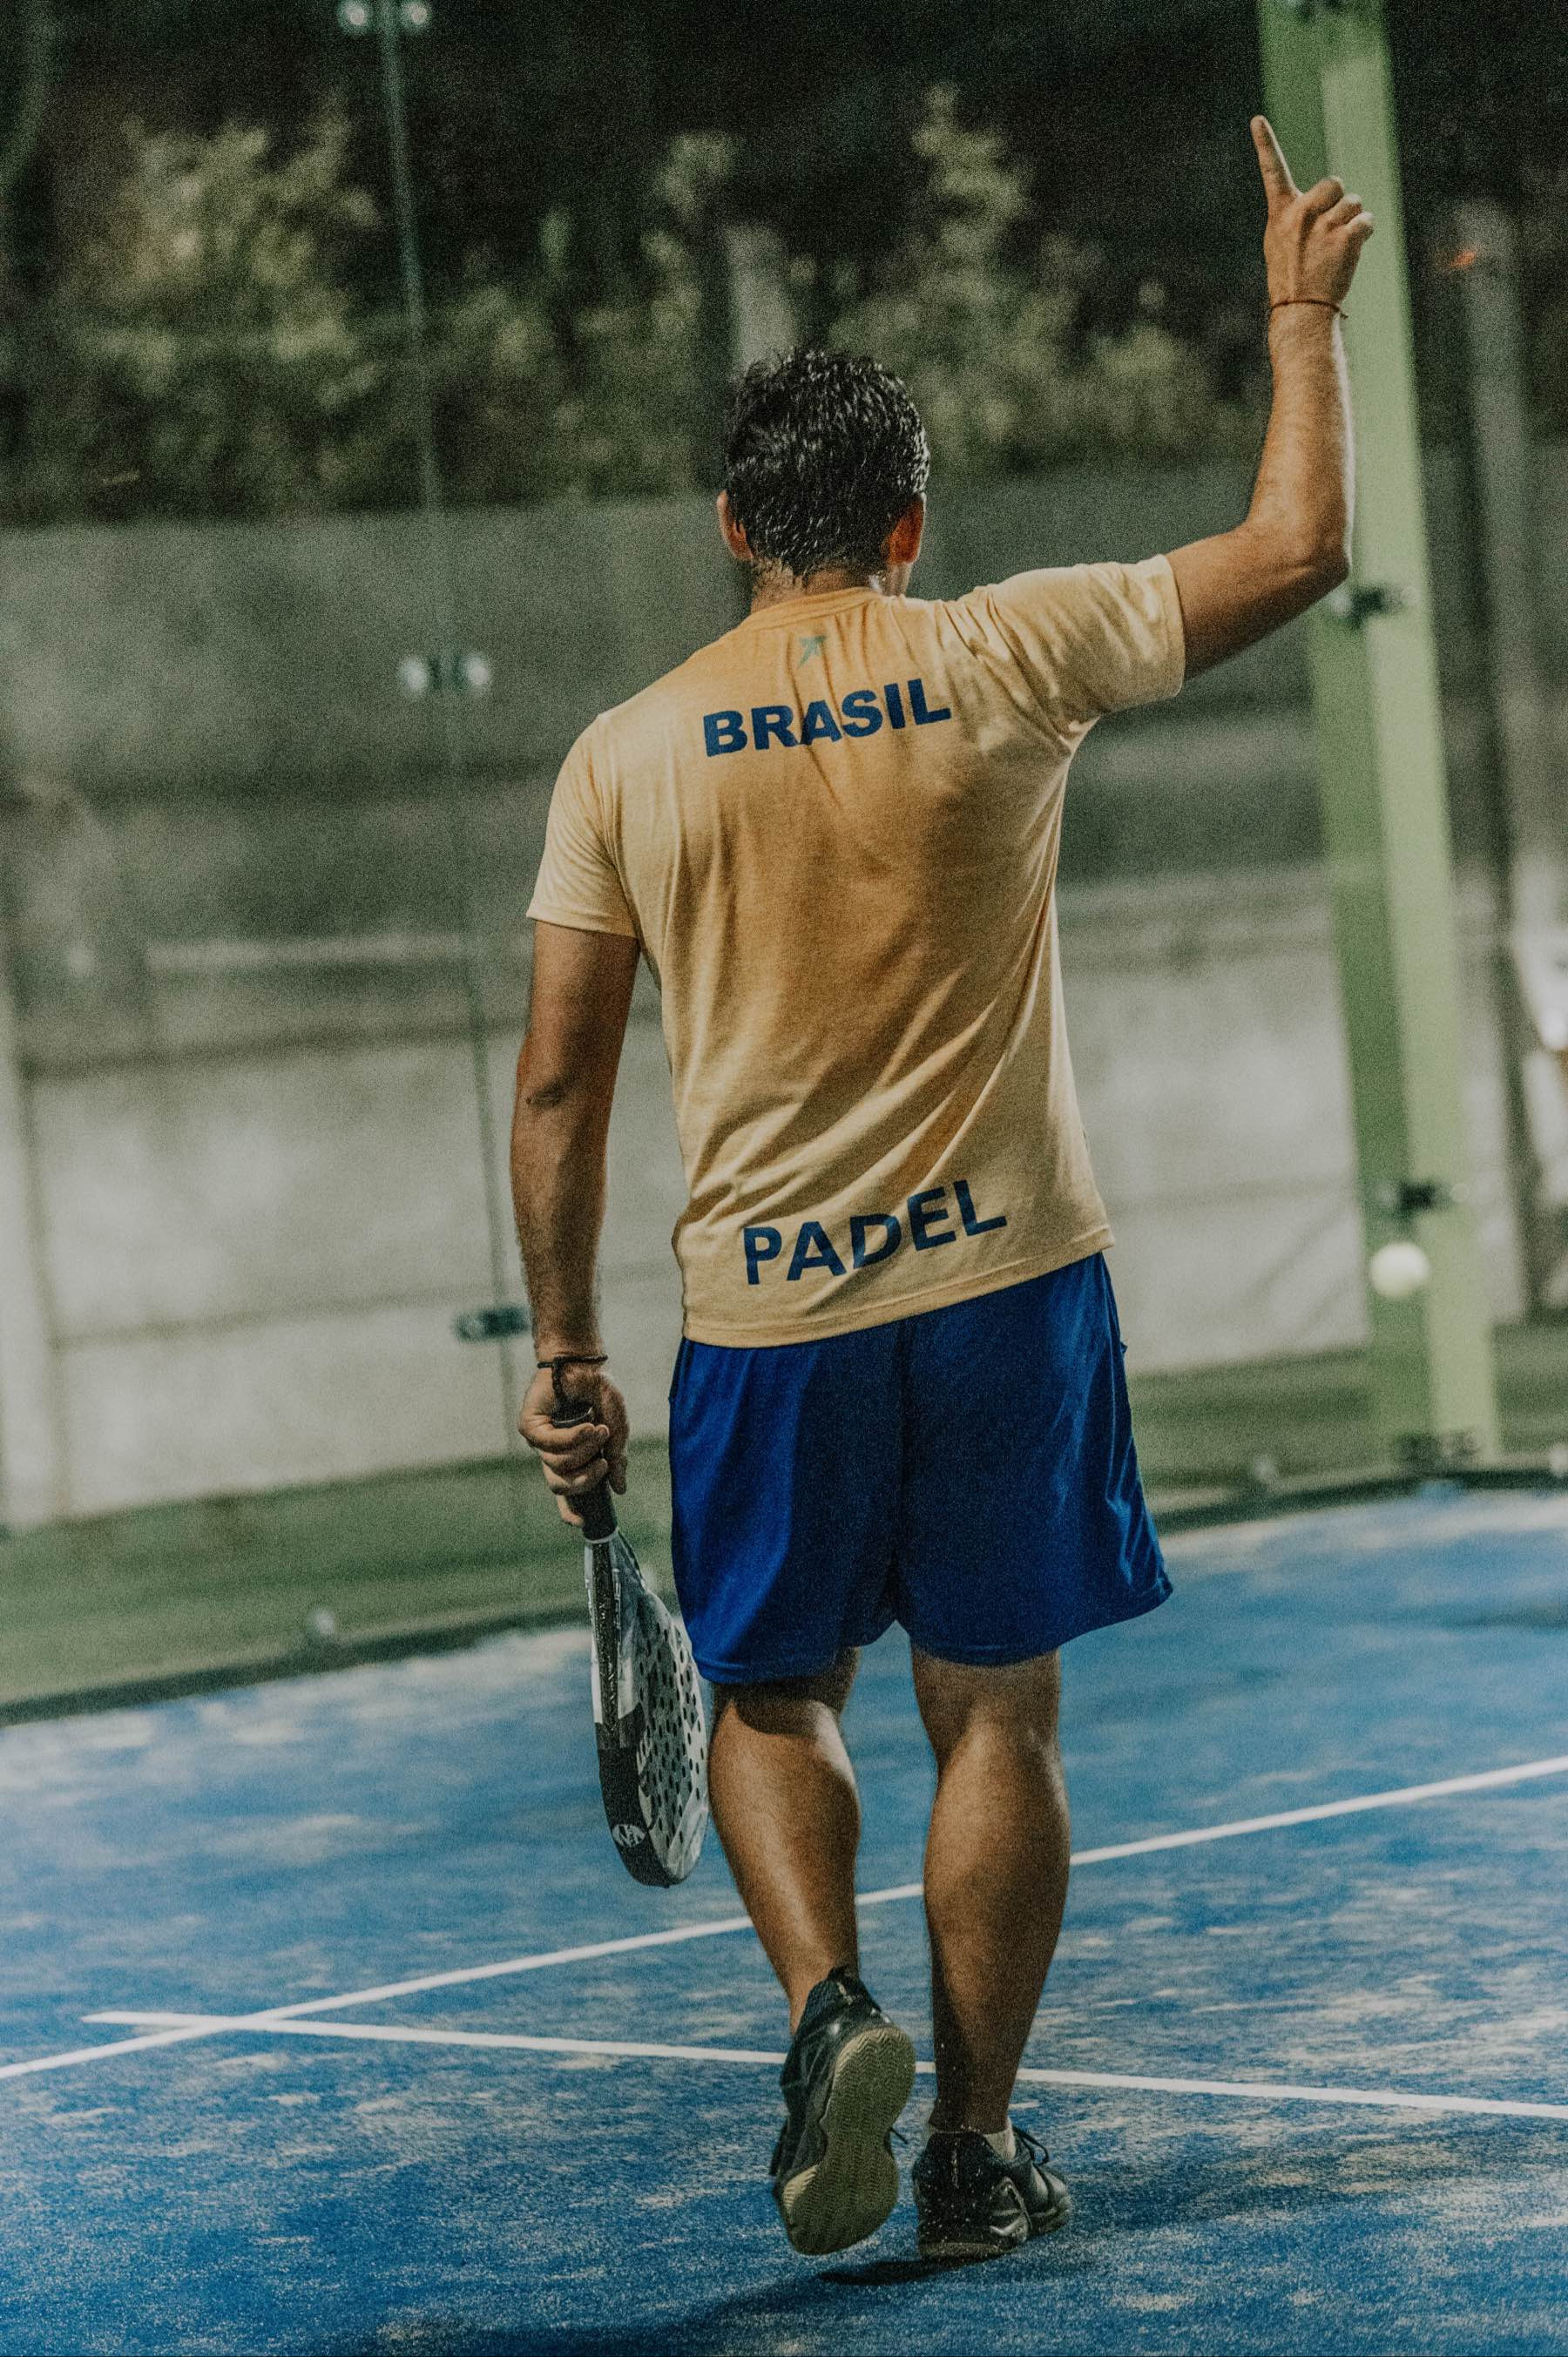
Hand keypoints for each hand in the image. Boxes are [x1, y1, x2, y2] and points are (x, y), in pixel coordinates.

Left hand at [517, 1362, 629, 1525]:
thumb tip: (621, 1489)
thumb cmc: (598, 1390)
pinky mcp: (529, 1426)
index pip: (566, 1490)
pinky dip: (574, 1438)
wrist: (584, 1361)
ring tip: (599, 1429)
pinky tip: (588, 1425)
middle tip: (604, 1464)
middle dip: (585, 1481)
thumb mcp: (616, 1427)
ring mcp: (539, 1440)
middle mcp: (551, 1451)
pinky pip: (551, 1445)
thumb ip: (617, 1457)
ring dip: (585, 1450)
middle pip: (559, 1486)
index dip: (571, 1509)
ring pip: (558, 1466)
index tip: (582, 1522)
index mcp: (570, 1454)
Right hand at [1251, 114, 1373, 311]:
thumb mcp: (1280, 242)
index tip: (1257, 120)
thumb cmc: (1291, 277)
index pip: (1271, 172)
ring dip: (1353, 219)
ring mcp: (1323, 226)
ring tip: (1339, 245)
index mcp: (1281, 213)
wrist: (1301, 310)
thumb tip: (1323, 198)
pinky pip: (1366, 220)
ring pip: (1353, 203)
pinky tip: (1353, 249)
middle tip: (1331, 226)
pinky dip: (1364, 232)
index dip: (1265, 144)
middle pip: (1334, 184)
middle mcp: (1301, 215)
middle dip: (1339, 201)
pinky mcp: (1345, 238)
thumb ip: (1295, 214)